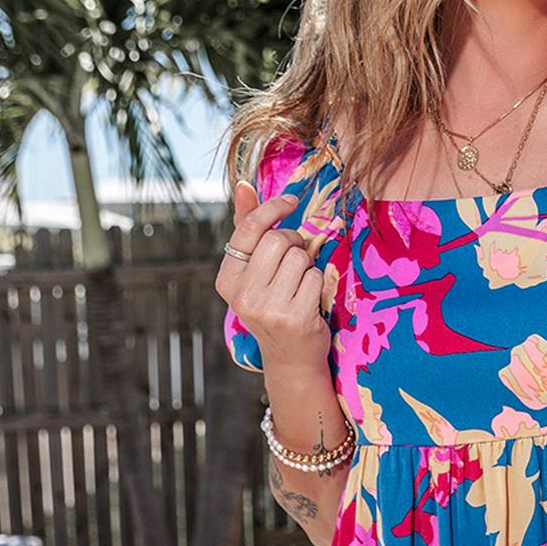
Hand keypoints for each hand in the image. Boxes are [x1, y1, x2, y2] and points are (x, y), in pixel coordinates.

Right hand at [214, 180, 331, 372]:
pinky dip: (319, 284)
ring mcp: (268, 309)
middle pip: (278, 240)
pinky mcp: (295, 319)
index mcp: (227, 281)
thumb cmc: (274, 308)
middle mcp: (243, 296)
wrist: (291, 360)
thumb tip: (244, 184)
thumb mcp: (255, 273)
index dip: (272, 209)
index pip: (249, 230)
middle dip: (295, 242)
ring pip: (300, 258)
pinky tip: (311, 301)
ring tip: (301, 284)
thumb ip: (249, 230)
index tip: (291, 202)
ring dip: (308, 265)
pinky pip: (316, 278)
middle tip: (298, 258)